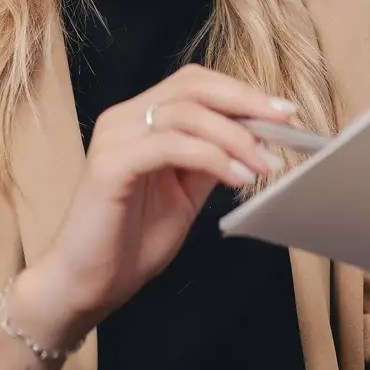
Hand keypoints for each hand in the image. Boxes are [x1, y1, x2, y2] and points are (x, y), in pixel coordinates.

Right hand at [33, 64, 291, 330]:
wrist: (86, 284)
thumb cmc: (129, 241)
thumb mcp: (183, 194)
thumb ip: (209, 161)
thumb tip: (256, 138)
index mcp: (139, 119)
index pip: (195, 84)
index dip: (241, 92)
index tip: (284, 113)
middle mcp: (123, 118)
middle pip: (192, 85)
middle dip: (245, 101)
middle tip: (284, 124)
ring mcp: (114, 139)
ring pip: (185, 113)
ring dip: (235, 137)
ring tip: (264, 165)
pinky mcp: (110, 166)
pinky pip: (170, 145)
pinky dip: (211, 157)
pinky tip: (236, 178)